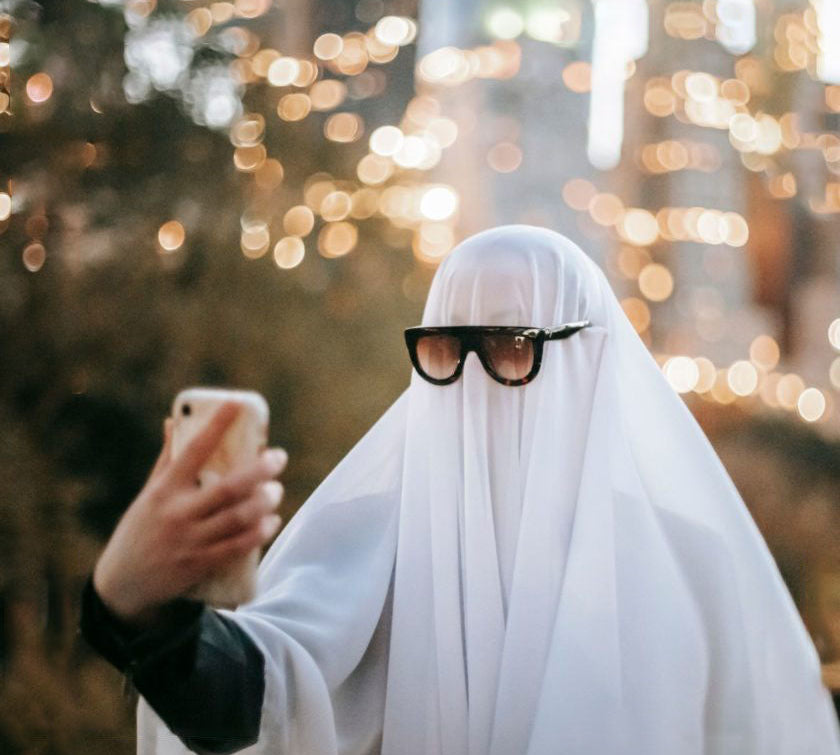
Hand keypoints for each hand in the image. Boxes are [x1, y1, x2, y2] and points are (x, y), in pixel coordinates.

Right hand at [93, 403, 285, 626]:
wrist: (122, 584)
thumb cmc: (141, 529)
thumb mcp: (149, 493)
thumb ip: (167, 459)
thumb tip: (174, 420)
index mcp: (164, 489)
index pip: (192, 450)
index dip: (216, 426)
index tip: (236, 404)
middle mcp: (177, 513)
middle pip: (227, 488)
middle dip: (259, 471)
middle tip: (278, 458)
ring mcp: (190, 540)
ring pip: (237, 518)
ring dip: (264, 502)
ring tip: (276, 491)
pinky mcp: (199, 564)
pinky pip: (237, 546)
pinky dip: (259, 533)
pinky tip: (271, 521)